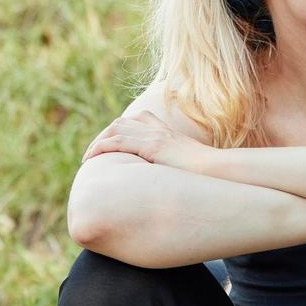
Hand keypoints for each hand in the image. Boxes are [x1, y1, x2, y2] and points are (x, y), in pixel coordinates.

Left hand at [84, 110, 207, 170]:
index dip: (117, 131)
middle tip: (91, 153)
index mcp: (166, 132)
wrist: (218, 171)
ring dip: (98, 141)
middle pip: (120, 123)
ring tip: (87, 157)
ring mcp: (155, 136)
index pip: (134, 121)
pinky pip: (118, 142)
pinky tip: (92, 158)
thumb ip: (173, 168)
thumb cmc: (206, 175)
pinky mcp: (152, 146)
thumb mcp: (186, 167)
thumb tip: (166, 183)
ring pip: (115, 129)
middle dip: (102, 135)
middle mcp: (158, 130)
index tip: (106, 146)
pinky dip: (101, 147)